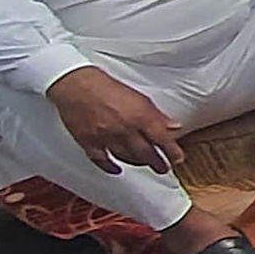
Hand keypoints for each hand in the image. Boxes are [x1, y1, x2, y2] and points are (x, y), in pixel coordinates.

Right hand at [49, 67, 182, 175]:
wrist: (76, 85)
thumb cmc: (107, 87)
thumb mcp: (139, 97)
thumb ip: (157, 115)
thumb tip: (174, 126)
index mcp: (139, 115)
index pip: (162, 138)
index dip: (172, 151)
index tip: (178, 159)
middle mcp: (124, 128)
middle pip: (146, 153)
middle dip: (158, 163)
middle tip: (164, 168)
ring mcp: (106, 136)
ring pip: (127, 158)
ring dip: (138, 163)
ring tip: (145, 165)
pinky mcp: (88, 141)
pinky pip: (102, 160)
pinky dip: (110, 167)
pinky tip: (116, 169)